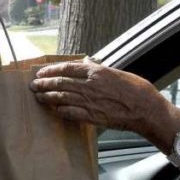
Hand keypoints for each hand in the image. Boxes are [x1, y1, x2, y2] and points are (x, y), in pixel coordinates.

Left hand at [30, 59, 179, 147]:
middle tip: (33, 85)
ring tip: (38, 97)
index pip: (67, 68)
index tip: (41, 72)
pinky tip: (53, 109)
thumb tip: (86, 62)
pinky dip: (60, 110)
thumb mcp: (116, 72)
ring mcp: (90, 101)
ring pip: (62, 97)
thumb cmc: (135, 89)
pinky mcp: (92, 116)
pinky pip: (70, 113)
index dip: (51, 70)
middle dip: (43, 84)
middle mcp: (90, 85)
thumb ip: (98, 68)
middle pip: (60, 82)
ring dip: (47, 97)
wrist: (145, 108)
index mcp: (96, 72)